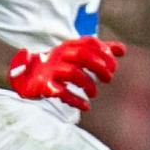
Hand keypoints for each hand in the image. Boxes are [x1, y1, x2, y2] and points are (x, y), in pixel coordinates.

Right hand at [7, 36, 125, 111]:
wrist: (27, 76)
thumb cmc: (59, 65)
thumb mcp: (77, 55)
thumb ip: (100, 51)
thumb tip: (123, 49)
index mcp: (69, 46)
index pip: (89, 43)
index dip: (104, 52)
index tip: (113, 65)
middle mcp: (60, 55)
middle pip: (82, 55)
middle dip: (99, 66)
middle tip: (109, 78)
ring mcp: (51, 69)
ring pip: (73, 73)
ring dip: (88, 84)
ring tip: (94, 93)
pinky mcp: (44, 85)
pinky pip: (61, 92)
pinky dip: (75, 100)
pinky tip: (85, 106)